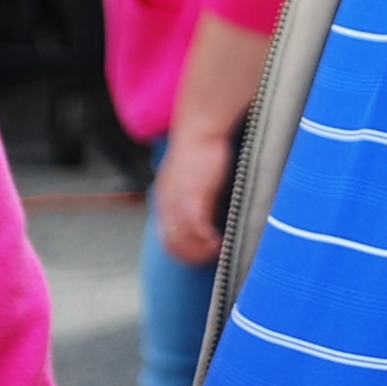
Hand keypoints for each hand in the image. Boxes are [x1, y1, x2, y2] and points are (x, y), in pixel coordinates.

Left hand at [153, 125, 236, 263]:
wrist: (201, 128)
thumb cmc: (202, 149)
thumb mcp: (192, 176)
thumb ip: (194, 196)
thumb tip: (205, 213)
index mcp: (164, 201)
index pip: (168, 238)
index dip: (186, 250)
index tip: (205, 252)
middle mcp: (166, 206)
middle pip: (172, 246)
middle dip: (193, 257)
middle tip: (213, 257)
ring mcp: (177, 204)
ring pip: (183, 243)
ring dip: (202, 252)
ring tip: (219, 251)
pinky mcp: (193, 199)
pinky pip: (198, 231)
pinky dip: (209, 242)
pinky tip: (222, 242)